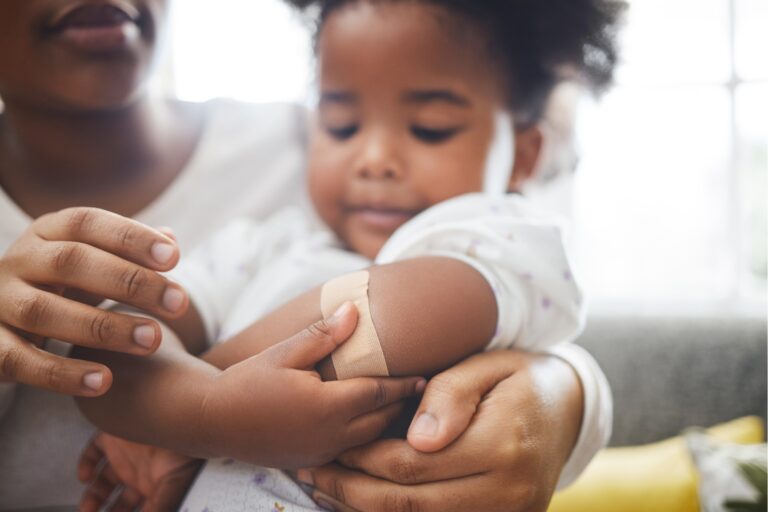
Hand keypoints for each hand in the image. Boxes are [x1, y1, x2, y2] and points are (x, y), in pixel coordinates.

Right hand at [0, 207, 188, 395]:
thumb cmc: (62, 282)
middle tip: (178, 303)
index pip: (87, 223)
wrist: (0, 317)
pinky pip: (19, 360)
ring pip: (44, 311)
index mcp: (47, 232)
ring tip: (153, 340)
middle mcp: (18, 260)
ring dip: (103, 328)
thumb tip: (170, 240)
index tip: (173, 257)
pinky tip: (104, 380)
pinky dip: (61, 372)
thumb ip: (130, 252)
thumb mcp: (94, 261)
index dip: (130, 237)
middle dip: (130, 282)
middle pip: (71, 262)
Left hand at [78, 432, 199, 511]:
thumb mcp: (173, 488)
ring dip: (91, 498)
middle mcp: (140, 472)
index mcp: (154, 485)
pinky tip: (85, 476)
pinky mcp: (114, 436)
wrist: (178, 419)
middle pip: (117, 499)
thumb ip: (158, 507)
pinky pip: (94, 450)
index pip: (134, 508)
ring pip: (102, 480)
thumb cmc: (185, 451)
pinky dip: (85, 464)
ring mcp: (127, 455)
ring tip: (87, 509)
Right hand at [202, 302, 425, 468]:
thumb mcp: (284, 352)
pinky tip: (365, 421)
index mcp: (327, 406)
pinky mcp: (311, 462)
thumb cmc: (248, 381)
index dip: (403, 384)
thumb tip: (355, 311)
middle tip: (419, 388)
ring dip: (385, 421)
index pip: (379, 393)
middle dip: (400, 404)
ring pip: (368, 439)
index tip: (424, 375)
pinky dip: (365, 436)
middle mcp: (330, 435)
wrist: (211, 421)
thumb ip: (323, 336)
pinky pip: (350, 450)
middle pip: (381, 420)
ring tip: (399, 403)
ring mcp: (321, 453)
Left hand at [299, 350, 583, 511]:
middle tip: (311, 476)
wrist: (567, 407)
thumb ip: (451, 396)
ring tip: (325, 492)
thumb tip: (417, 440)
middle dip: (352, 493)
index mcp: (504, 445)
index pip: (413, 465)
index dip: (363, 460)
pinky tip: (363, 503)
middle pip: (411, 505)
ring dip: (366, 511)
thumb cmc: (516, 377)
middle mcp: (511, 491)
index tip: (330, 446)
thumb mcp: (487, 366)